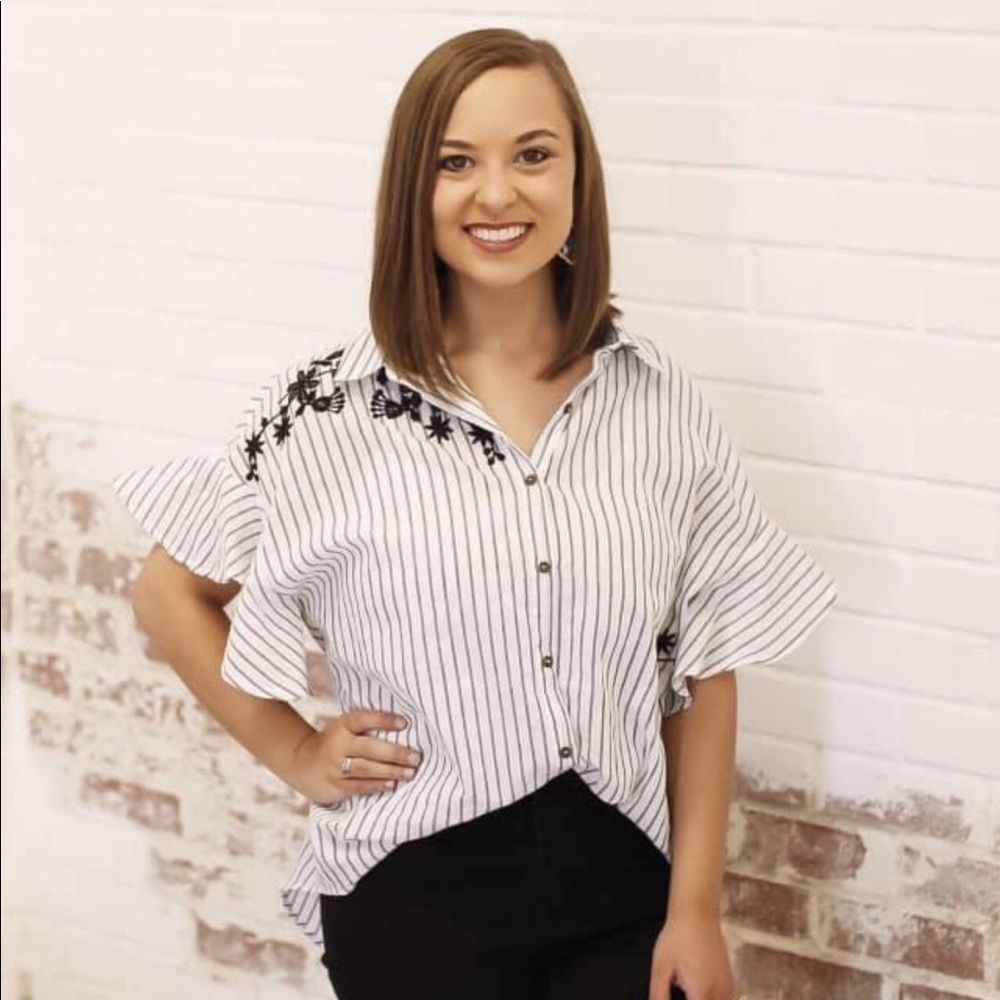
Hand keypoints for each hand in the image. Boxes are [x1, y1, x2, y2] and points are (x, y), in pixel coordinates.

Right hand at [284, 710, 420, 804]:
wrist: (298, 761)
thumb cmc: (332, 742)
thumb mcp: (343, 728)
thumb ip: (366, 728)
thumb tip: (403, 729)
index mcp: (342, 726)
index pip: (363, 719)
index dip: (384, 720)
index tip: (404, 723)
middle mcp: (337, 745)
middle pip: (369, 747)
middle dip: (395, 753)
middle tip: (416, 757)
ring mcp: (335, 767)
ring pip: (366, 769)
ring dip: (390, 771)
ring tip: (410, 773)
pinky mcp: (334, 786)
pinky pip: (358, 786)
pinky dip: (376, 785)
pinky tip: (391, 785)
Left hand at [648, 911, 735, 999]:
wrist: (697, 913)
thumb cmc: (677, 938)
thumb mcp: (661, 968)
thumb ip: (659, 995)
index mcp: (701, 993)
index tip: (675, 998)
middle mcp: (721, 994)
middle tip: (680, 992)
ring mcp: (729, 988)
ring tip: (687, 991)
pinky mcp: (731, 981)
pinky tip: (699, 995)